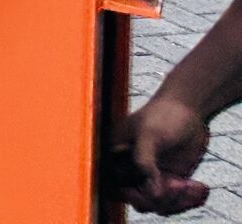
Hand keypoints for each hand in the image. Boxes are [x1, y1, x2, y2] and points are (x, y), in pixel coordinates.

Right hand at [122, 94, 212, 212]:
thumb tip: (150, 192)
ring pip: (160, 205)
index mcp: (116, 156)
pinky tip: (199, 188)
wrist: (188, 109)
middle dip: (163, 199)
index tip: (159, 187)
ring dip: (179, 201)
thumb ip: (144, 161)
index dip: (138, 194)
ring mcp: (151, 176)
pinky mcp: (169, 180)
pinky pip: (175, 201)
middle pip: (141, 201)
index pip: (119, 188)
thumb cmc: (162, 114)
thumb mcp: (149, 135)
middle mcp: (131, 168)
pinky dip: (189, 199)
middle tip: (180, 186)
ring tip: (194, 187)